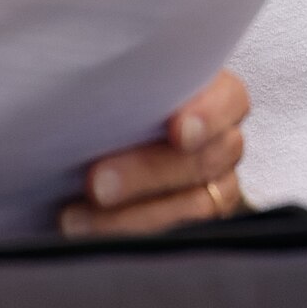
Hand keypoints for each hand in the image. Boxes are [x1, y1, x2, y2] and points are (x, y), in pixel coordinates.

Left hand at [59, 68, 248, 237]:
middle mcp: (223, 144)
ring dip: (130, 217)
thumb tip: (88, 67)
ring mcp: (216, 189)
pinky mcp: (194, 228)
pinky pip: (175, 240)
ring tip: (76, 218)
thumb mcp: (128, 83)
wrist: (103, 150)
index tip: (178, 129)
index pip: (230, 100)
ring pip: (192, 209)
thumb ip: (127, 78)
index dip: (208, 115)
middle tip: (96, 182)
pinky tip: (92, 236)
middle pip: (203, 160)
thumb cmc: (118, 104)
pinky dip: (132, 240)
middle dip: (146, 173)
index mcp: (216, 96)